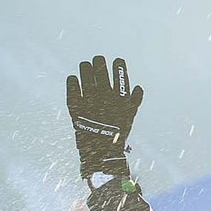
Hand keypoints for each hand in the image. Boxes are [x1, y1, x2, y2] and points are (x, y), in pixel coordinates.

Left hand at [68, 55, 143, 181]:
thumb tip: (138, 88)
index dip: (118, 65)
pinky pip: (72, 88)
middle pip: (100, 70)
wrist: (101, 150)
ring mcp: (89, 99)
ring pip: (86, 75)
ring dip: (85, 68)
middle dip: (99, 62)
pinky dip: (72, 82)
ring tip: (85, 66)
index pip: (120, 74)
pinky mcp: (76, 106)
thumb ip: (134, 101)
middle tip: (97, 60)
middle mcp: (105, 95)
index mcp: (119, 97)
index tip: (117, 61)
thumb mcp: (130, 117)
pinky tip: (73, 78)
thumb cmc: (117, 133)